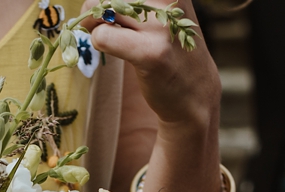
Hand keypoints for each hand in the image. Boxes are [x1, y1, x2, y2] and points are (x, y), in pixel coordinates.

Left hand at [79, 0, 220, 130]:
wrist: (195, 90)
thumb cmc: (169, 47)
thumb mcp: (159, 13)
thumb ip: (130, 3)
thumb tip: (89, 4)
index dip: (107, 0)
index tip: (109, 11)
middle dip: (94, 7)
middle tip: (96, 23)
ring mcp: (159, 26)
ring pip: (100, 8)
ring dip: (91, 24)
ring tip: (102, 34)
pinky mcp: (149, 52)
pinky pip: (103, 36)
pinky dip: (98, 42)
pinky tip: (109, 49)